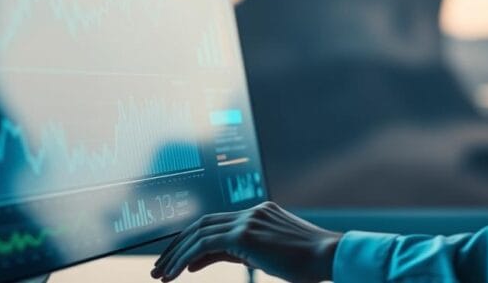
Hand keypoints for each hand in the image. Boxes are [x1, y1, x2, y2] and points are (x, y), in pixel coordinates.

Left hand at [150, 201, 342, 281]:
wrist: (328, 256)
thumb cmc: (307, 262)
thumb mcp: (270, 256)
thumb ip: (241, 253)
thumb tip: (206, 259)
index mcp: (259, 214)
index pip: (217, 224)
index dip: (193, 242)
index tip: (178, 262)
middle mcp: (251, 212)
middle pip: (202, 224)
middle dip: (177, 246)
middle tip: (159, 267)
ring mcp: (248, 220)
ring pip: (199, 232)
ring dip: (176, 254)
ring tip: (161, 274)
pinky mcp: (245, 234)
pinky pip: (205, 244)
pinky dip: (187, 257)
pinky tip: (177, 272)